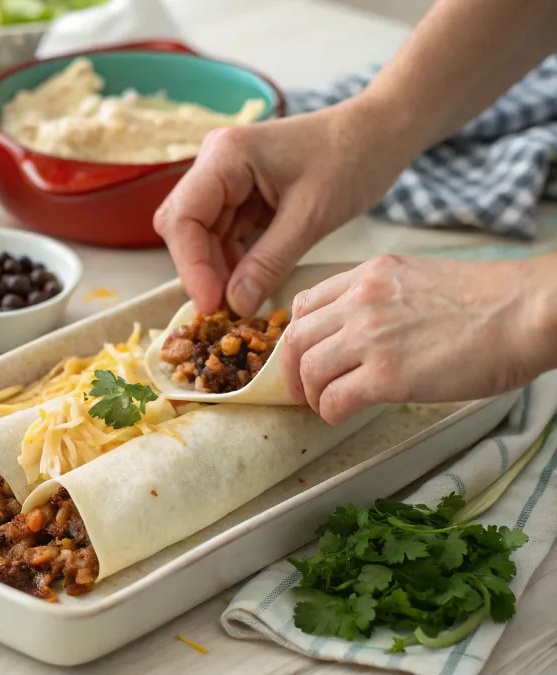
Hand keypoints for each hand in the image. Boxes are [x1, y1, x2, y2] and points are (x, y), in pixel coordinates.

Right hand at [154, 99, 409, 317]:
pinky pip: (223, 233)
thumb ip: (269, 263)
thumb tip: (234, 306)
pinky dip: (233, 261)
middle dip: (201, 270)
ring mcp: (226, 177)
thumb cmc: (353, 159)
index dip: (192, 267)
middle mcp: (215, 162)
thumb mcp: (311, 217)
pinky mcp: (241, 192)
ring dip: (217, 269)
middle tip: (226, 310)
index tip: (213, 306)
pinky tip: (252, 282)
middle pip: (184, 227)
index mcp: (225, 156)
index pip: (183, 219)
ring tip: (242, 301)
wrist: (381, 131)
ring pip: (201, 235)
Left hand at [280, 254, 543, 424]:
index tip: (302, 357)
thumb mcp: (417, 279)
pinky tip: (341, 416)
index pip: (305, 304)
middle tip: (302, 391)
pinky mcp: (387, 375)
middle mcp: (361, 301)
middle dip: (291, 371)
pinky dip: (330, 412)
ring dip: (311, 395)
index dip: (296, 338)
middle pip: (297, 339)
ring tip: (325, 406)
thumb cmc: (486, 301)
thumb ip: (380, 297)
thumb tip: (359, 329)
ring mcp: (371, 337)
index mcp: (369, 275)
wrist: (526, 312)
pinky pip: (335, 398)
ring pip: (309, 369)